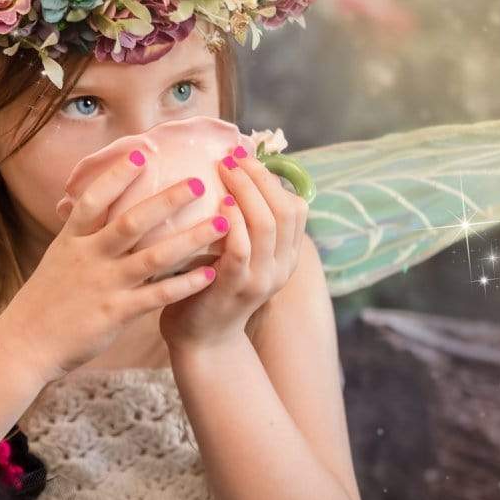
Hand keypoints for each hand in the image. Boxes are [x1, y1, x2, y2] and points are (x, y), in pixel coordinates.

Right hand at [0, 146, 226, 381]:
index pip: (95, 200)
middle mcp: (90, 257)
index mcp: (73, 240)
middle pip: (131, 221)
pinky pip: (157, 295)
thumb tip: (101, 205)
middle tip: (198, 182)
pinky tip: (210, 273)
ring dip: (190, 239)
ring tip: (221, 224)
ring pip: (154, 256)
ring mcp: (104, 284)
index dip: (118, 176)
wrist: (26, 342)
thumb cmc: (47, 299)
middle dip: (167, 200)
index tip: (143, 154)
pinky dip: (185, 284)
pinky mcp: (116, 313)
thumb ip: (84, 234)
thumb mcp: (59, 257)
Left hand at [159, 144, 308, 351]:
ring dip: (245, 190)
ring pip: (267, 224)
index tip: (246, 158)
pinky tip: (219, 203)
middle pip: (285, 210)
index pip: (296, 209)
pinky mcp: (235, 287)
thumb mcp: (240, 257)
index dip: (274, 179)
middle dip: (259, 177)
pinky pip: (241, 248)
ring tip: (224, 169)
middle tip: (233, 156)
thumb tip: (236, 178)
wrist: (203, 343)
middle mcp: (281, 268)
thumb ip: (246, 227)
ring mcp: (261, 279)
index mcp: (286, 258)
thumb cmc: (212, 290)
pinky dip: (233, 221)